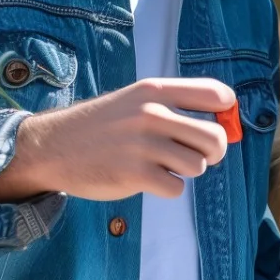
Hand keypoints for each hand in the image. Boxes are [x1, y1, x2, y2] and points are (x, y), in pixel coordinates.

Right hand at [0, 78, 236, 203]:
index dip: (225, 112)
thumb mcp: (135, 100)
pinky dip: (167, 188)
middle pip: (215, 137)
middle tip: (197, 155)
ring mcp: (144, 145)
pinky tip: (147, 178)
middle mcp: (152, 114)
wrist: (53, 146)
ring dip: (185, 170)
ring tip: (161, 165)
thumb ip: (174, 106)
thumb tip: (224, 127)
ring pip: (198, 166)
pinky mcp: (135, 175)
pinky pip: (176, 188)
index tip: (216, 121)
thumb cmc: (102, 125)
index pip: (215, 94)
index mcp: (155, 91)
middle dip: (213, 152)